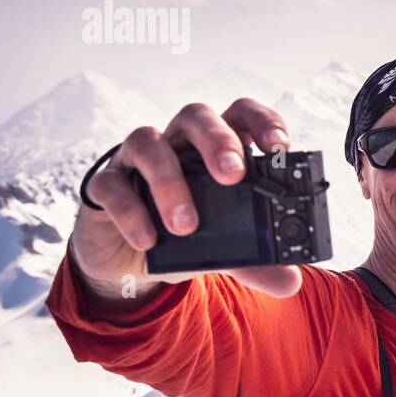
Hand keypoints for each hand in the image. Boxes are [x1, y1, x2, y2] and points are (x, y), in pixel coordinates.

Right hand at [71, 98, 302, 304]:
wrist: (129, 262)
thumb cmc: (184, 236)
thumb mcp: (225, 251)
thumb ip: (257, 263)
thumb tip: (291, 282)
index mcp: (214, 148)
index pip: (240, 114)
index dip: (262, 121)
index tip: (279, 148)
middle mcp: (177, 142)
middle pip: (196, 116)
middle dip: (217, 141)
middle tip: (233, 175)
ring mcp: (136, 159)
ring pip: (148, 141)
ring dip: (170, 182)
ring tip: (186, 225)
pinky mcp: (104, 184)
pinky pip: (112, 185)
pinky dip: (131, 212)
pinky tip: (148, 241)